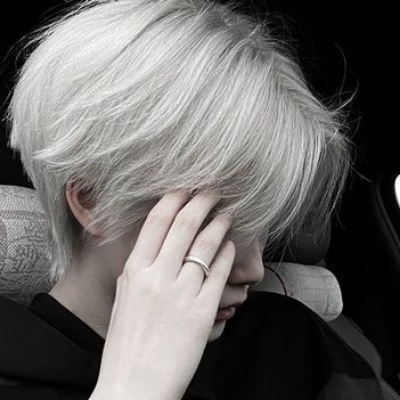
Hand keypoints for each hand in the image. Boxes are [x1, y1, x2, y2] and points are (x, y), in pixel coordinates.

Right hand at [92, 192, 234, 399]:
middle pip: (184, 225)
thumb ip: (138, 270)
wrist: (134, 386)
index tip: (185, 188)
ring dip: (218, 223)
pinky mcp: (202, 311)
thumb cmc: (126, 343)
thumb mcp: (123, 299)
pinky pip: (219, 273)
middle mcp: (157, 277)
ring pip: (206, 244)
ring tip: (226, 213)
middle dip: (201, 201)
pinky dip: (226, 254)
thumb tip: (153, 247)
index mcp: (134, 271)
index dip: (174, 199)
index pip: (156, 222)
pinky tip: (230, 245)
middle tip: (213, 191)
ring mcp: (181, 293)